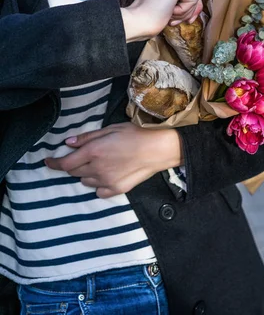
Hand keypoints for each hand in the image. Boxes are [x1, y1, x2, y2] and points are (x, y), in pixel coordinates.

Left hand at [45, 123, 182, 197]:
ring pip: (85, 181)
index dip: (54, 163)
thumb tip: (68, 143)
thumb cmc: (135, 134)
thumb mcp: (110, 129)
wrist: (158, 149)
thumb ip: (87, 137)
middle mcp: (97, 169)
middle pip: (74, 172)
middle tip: (82, 156)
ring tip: (99, 163)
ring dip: (86, 173)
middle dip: (72, 164)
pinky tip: (107, 175)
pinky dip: (98, 184)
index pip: (65, 163)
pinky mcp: (116, 190)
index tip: (48, 161)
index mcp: (93, 151)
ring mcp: (106, 181)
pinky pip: (99, 191)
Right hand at [121, 0, 202, 40]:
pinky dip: (183, 11)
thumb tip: (199, 5)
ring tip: (168, 15)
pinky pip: (193, 0)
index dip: (186, 5)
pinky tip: (169, 11)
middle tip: (172, 19)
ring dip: (184, 12)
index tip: (174, 17)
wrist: (137, 21)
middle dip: (186, 10)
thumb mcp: (165, 0)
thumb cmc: (147, 15)